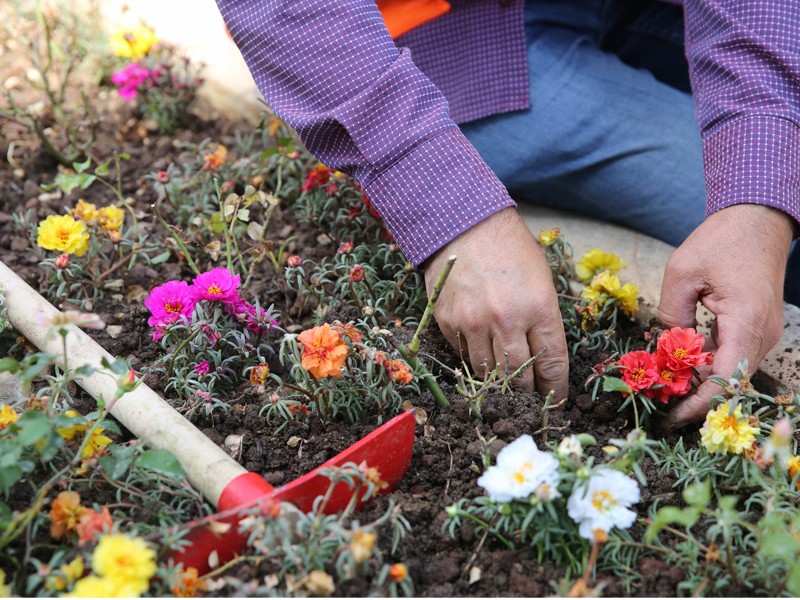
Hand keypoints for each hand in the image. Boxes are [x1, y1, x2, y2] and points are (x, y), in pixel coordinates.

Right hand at [423, 208, 568, 399]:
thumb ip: (545, 320)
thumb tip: (547, 359)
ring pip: (488, 374)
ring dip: (500, 382)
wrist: (463, 225)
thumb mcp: (542, 280)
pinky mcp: (448, 323)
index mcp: (538, 308)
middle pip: (519, 377)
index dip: (557, 388)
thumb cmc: (511, 250)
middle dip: (528, 393)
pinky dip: (475, 359)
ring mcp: (473, 324)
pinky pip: (464, 356)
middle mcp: (505, 320)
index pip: (552, 365)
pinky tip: (482, 351)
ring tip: (506, 385)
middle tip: (532, 398)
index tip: (558, 400)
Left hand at [658, 204, 792, 427]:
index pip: (726, 380)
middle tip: (660, 408)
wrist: (758, 220)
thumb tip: (666, 347)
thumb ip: (671, 314)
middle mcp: (762, 334)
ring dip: (701, 384)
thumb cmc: (721, 241)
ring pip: (732, 373)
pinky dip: (709, 367)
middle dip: (696, 399)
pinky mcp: (756, 328)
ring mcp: (763, 333)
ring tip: (665, 391)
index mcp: (746, 322)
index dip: (698, 404)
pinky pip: (733, 357)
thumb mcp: (682, 272)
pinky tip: (680, 368)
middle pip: (731, 383)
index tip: (670, 417)